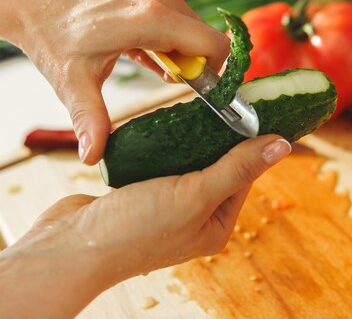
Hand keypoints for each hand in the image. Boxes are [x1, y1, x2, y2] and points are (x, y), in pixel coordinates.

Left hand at [0, 0, 229, 164]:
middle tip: (170, 81)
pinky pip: (175, 11)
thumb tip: (93, 158)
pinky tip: (147, 50)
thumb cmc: (51, 37)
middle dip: (195, 63)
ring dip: (180, 48)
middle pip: (204, 36)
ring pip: (190, 24)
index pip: (213, 46)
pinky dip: (169, 33)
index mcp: (148, 18)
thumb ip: (91, 120)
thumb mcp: (73, 83)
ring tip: (154, 65)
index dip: (216, 72)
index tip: (202, 91)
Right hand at [0, 136, 290, 318]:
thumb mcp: (195, 195)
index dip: (250, 144)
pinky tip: (162, 125)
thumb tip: (282, 145)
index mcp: (214, 225)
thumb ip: (237, 167)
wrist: (69, 245)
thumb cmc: (134, 230)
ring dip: (189, 139)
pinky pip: (160, 163)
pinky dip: (163, 145)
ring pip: (187, 162)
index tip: (253, 111)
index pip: (243, 176)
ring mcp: (165, 206)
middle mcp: (193, 217)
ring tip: (191, 111)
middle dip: (217, 138)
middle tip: (219, 105)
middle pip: (216, 167)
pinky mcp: (139, 193)